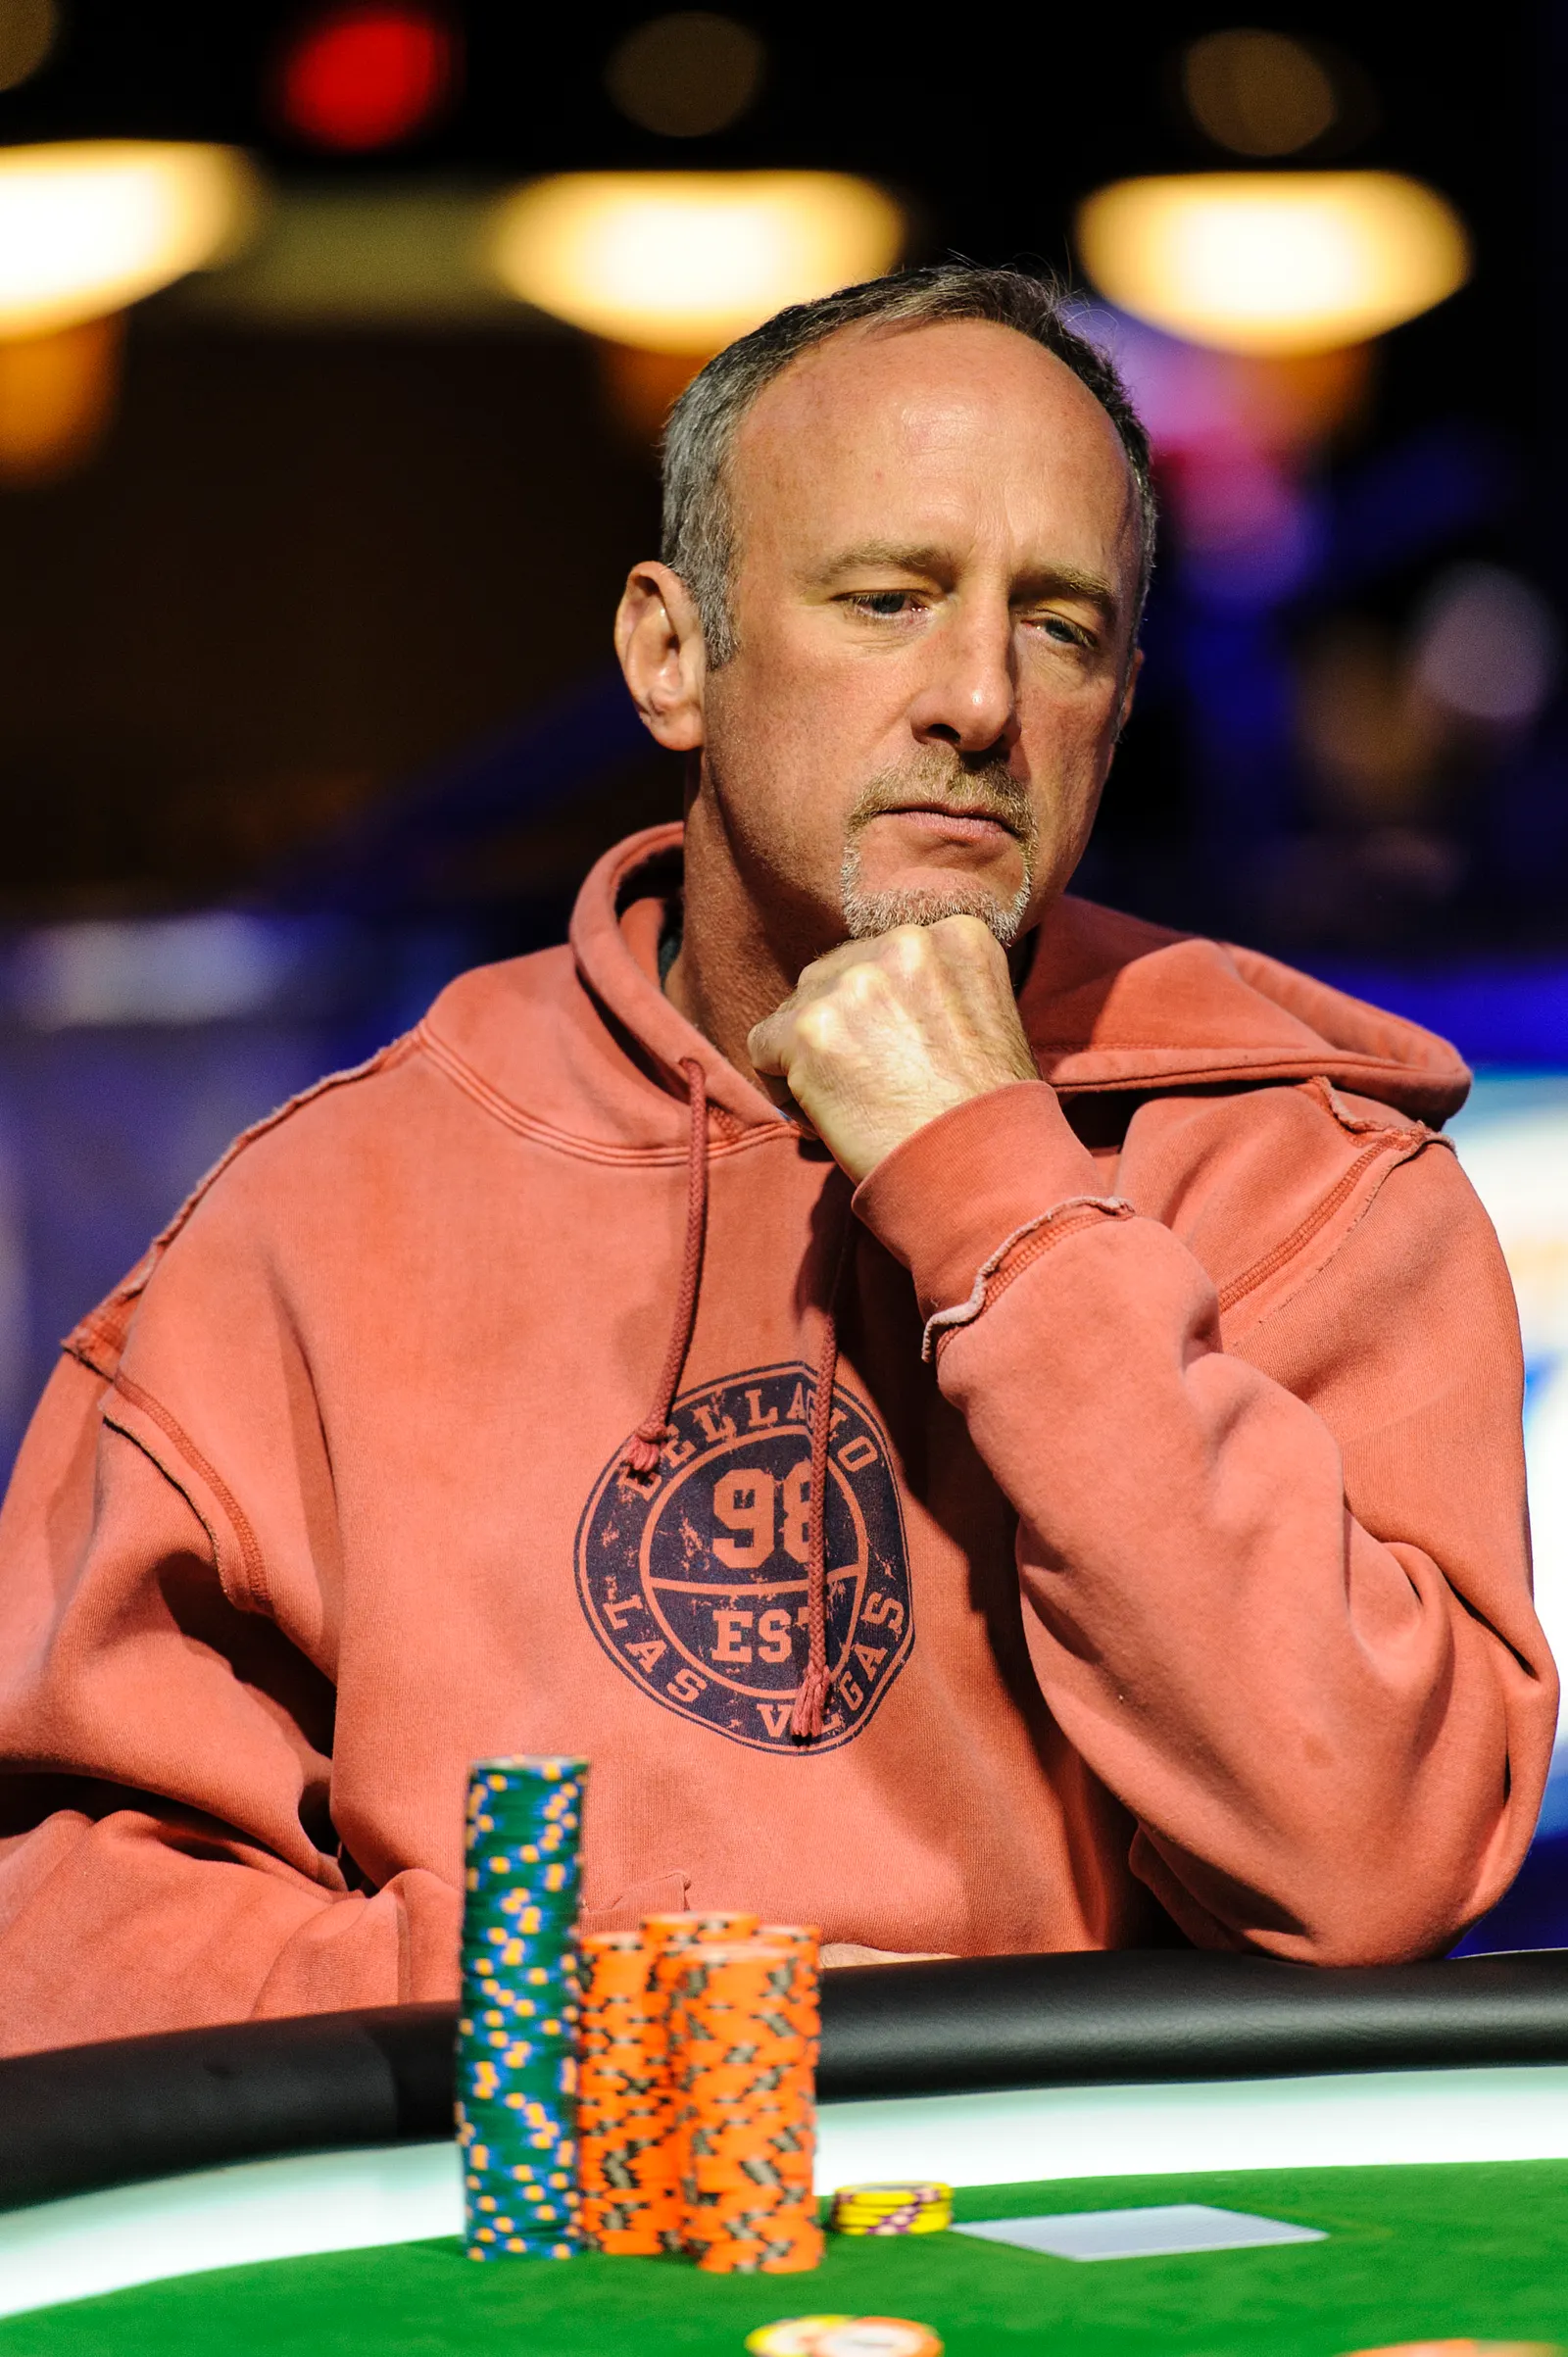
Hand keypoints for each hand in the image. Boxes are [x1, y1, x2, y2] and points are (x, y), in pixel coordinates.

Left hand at [747, 916, 1039, 1183]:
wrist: (982, 1169)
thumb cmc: (991, 1114)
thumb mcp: (989, 1017)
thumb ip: (937, 989)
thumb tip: (882, 998)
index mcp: (956, 936)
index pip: (883, 958)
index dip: (882, 1012)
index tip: (900, 1054)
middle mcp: (905, 945)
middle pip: (834, 975)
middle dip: (842, 1027)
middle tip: (872, 1083)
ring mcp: (855, 983)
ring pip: (797, 1010)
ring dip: (812, 1056)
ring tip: (855, 1103)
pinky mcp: (811, 1028)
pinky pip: (764, 1046)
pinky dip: (785, 1086)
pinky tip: (827, 1116)